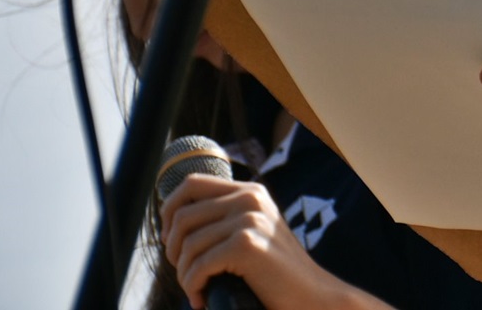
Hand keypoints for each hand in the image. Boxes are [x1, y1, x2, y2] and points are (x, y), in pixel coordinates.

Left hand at [159, 173, 373, 309]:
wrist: (311, 296)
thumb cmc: (276, 273)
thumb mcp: (253, 233)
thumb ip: (225, 220)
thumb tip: (172, 224)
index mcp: (251, 191)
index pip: (192, 183)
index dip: (170, 210)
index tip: (172, 240)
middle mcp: (250, 199)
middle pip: (183, 216)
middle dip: (174, 251)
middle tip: (186, 273)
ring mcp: (249, 220)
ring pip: (187, 245)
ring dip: (184, 275)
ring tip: (197, 290)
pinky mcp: (246, 245)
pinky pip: (197, 266)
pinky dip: (193, 288)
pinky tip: (202, 300)